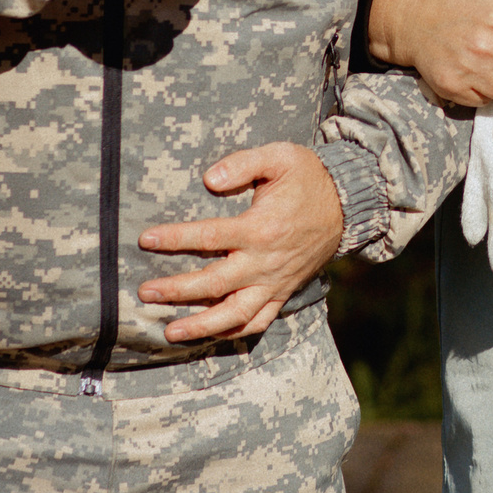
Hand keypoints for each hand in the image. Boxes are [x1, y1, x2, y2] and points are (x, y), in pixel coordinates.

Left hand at [138, 142, 345, 341]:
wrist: (347, 205)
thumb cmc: (308, 178)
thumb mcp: (280, 157)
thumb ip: (244, 163)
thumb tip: (209, 180)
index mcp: (260, 228)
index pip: (209, 237)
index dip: (175, 239)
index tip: (146, 240)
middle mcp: (265, 262)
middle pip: (214, 284)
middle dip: (176, 290)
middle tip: (145, 292)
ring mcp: (274, 282)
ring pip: (234, 313)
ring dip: (201, 326)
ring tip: (171, 332)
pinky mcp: (283, 292)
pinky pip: (259, 321)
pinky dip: (234, 332)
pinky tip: (210, 336)